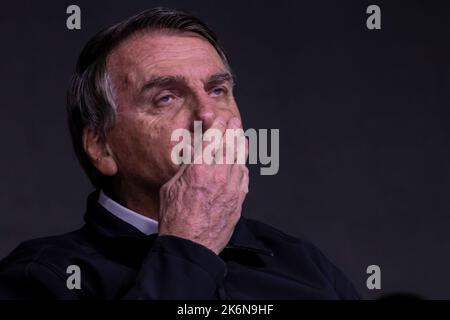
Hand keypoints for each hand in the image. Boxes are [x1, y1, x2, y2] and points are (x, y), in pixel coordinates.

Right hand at [158, 117, 248, 254]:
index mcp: (199, 169)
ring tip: (241, 136)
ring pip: (240, 160)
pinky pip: (244, 178)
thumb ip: (185, 169)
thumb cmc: (175, 219)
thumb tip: (194, 156)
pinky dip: (243, 166)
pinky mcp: (238, 201)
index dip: (218, 125)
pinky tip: (242, 162)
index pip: (213, 139)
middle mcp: (219, 175)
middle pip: (230, 145)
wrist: (190, 246)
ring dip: (241, 145)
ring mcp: (232, 188)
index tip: (220, 117)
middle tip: (234, 120)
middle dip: (232, 130)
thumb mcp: (171, 187)